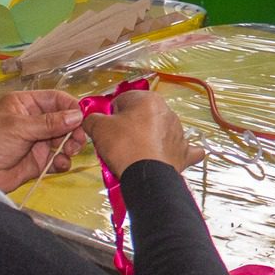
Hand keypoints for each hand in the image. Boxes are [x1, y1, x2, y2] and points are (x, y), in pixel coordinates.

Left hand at [0, 90, 86, 192]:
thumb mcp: (20, 128)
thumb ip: (50, 122)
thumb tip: (78, 116)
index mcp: (25, 104)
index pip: (55, 99)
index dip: (71, 107)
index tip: (84, 118)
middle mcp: (34, 120)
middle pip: (64, 120)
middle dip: (73, 129)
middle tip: (78, 140)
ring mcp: (37, 141)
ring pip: (64, 139)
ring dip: (70, 146)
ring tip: (69, 152)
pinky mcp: (39, 160)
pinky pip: (58, 158)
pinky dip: (62, 161)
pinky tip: (60, 164)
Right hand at [83, 89, 197, 174]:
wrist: (145, 175)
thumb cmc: (125, 148)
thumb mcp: (98, 129)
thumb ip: (92, 119)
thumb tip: (91, 120)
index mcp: (147, 100)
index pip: (123, 100)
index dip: (112, 113)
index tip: (107, 125)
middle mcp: (166, 112)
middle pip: (142, 114)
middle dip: (130, 125)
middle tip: (118, 141)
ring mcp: (178, 132)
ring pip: (159, 130)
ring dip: (149, 138)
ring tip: (134, 152)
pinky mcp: (183, 151)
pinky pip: (183, 148)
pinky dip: (176, 151)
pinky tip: (170, 154)